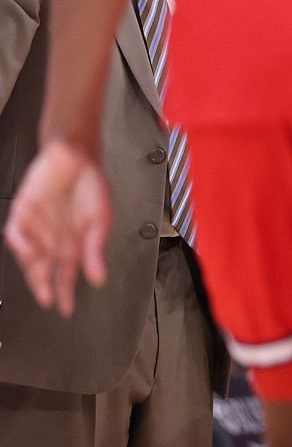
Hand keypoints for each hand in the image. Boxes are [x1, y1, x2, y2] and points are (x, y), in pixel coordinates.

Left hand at [3, 140, 111, 316]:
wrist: (77, 156)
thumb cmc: (91, 185)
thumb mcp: (100, 220)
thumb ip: (95, 249)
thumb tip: (98, 278)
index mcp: (72, 242)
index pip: (66, 273)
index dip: (65, 291)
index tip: (65, 309)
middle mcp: (52, 238)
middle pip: (44, 269)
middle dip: (44, 285)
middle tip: (47, 299)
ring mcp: (35, 227)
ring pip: (28, 256)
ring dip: (33, 268)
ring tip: (41, 277)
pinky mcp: (22, 214)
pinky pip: (16, 234)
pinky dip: (21, 245)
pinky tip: (29, 252)